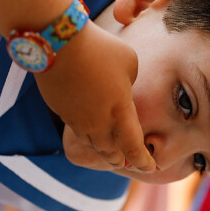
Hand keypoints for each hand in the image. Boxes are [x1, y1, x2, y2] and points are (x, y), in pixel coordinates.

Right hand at [34, 21, 155, 171]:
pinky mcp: (61, 110)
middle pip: (111, 154)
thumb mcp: (129, 64)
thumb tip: (122, 91)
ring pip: (92, 145)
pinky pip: (77, 130)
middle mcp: (97, 123)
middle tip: (129, 162)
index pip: (134, 149)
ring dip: (103, 150)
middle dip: (121, 160)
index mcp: (120, 113)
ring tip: (111, 151)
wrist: (57, 43)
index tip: (152, 168)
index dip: (144, 162)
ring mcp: (76, 119)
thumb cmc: (100, 49)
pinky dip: (87, 134)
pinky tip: (90, 128)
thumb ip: (130, 84)